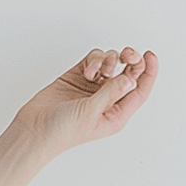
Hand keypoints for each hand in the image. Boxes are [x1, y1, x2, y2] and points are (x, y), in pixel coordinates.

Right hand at [14, 47, 157, 152]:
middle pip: (128, 73)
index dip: (148, 73)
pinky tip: (86, 71)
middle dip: (131, 60)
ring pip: (112, 63)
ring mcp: (93, 88)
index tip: (150, 55)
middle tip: (127, 54)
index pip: (139, 91)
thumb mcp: (91, 112)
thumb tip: (131, 78)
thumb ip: (111, 92)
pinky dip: (94, 60)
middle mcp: (108, 100)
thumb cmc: (63, 131)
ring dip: (108, 61)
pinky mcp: (79, 76)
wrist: (36, 128)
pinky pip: (95, 59)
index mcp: (116, 114)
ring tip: (97, 71)